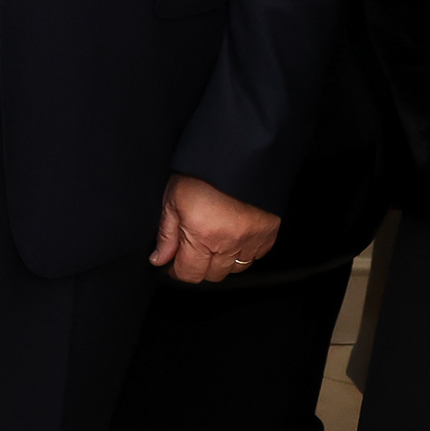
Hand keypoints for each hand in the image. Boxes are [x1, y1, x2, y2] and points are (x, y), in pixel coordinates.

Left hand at [155, 172, 280, 285]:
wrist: (238, 155)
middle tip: (191, 250)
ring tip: (213, 242)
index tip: (172, 263)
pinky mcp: (269, 234)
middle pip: (212, 275)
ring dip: (222, 262)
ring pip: (236, 269)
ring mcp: (252, 240)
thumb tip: (159, 259)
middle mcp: (229, 244)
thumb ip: (167, 235)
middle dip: (198, 267)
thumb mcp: (172, 200)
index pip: (189, 273)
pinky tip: (233, 238)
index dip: (176, 271)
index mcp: (203, 237)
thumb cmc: (202, 174)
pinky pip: (256, 256)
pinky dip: (244, 252)